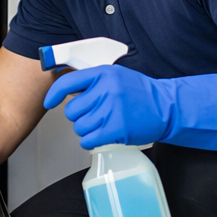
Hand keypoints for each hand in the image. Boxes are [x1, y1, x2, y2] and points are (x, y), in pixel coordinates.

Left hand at [43, 65, 216, 150]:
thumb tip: (66, 91)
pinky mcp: (117, 129)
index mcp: (103, 74)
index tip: (50, 102)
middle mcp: (106, 90)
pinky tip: (103, 136)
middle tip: (95, 116)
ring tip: (104, 124)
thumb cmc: (140, 93)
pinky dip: (92, 141)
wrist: (167, 107)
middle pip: (72, 111)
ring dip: (87, 130)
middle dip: (79, 117)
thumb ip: (93, 81)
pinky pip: (89, 141)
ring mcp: (112, 110)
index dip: (54, 94)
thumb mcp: (116, 77)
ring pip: (79, 127)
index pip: (68, 83)